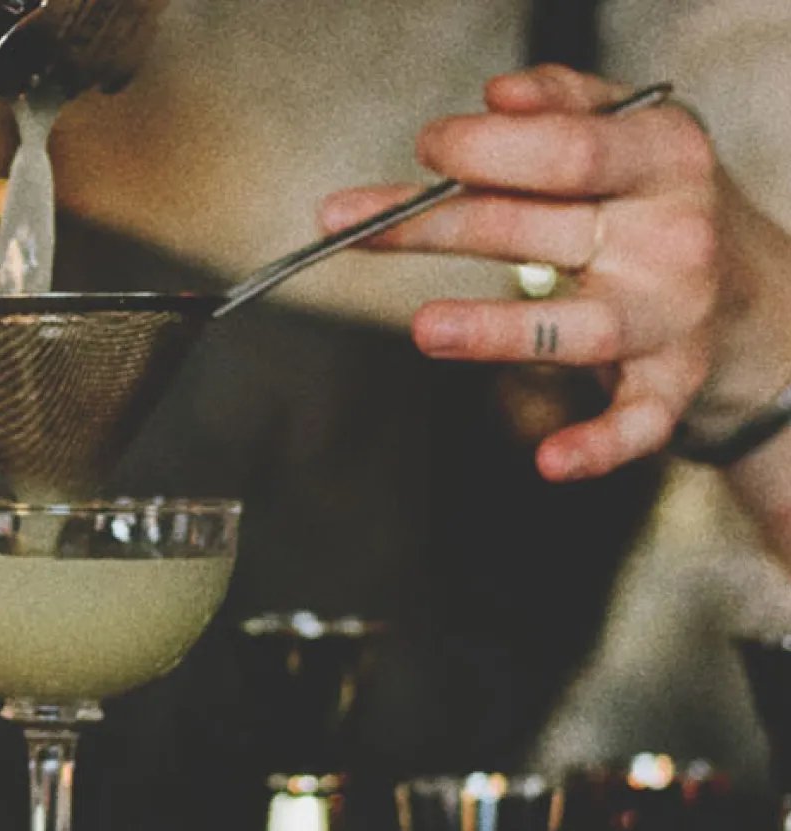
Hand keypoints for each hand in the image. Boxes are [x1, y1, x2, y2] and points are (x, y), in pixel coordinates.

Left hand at [320, 64, 790, 481]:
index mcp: (661, 159)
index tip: (427, 148)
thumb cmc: (657, 206)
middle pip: (537, 229)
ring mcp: (673, 318)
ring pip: (578, 328)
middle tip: (353, 224)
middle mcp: (672, 237)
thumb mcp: (630, 132)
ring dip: (498, 330)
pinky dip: (598, 445)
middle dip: (435, 223)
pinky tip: (550, 461)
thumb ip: (563, 103)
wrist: (760, 297)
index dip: (487, 149)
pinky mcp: (673, 385)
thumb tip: (496, 97)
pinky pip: (636, 422)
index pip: (567, 150)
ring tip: (426, 330)